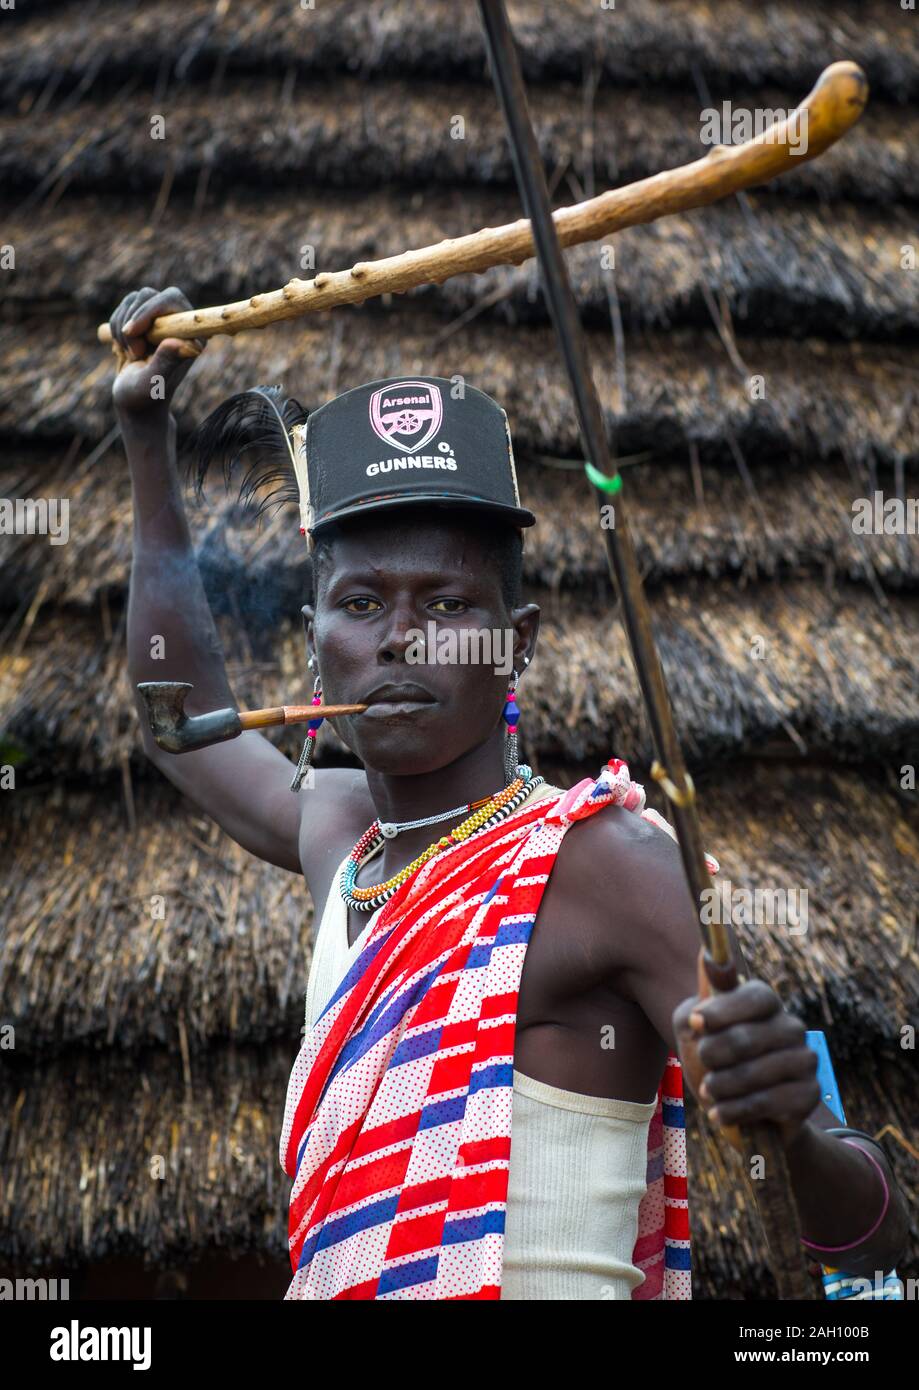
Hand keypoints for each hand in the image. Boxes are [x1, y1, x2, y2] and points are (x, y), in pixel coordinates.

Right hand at [109, 285, 204, 421]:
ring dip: (122, 328)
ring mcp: (161, 319)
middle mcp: (180, 323)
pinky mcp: (144, 319)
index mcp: (192, 334)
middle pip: (149, 295)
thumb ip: (165, 362)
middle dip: (132, 323)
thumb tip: (180, 342)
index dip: (148, 311)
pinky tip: (123, 348)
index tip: (131, 332)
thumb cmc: (146, 397)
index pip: (171, 300)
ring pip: (133, 299)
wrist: (134, 402)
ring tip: (130, 355)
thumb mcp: (153, 383)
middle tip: (133, 353)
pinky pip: (124, 306)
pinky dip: (116, 326)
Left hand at [673, 947, 819, 1152]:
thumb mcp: (692, 1035)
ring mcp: (805, 1060)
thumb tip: (706, 960)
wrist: (743, 1114)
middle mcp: (791, 1027)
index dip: (723, 1010)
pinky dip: (735, 1110)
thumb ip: (693, 1007)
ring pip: (754, 1073)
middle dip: (713, 1055)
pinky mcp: (808, 1094)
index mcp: (766, 1004)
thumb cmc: (715, 1064)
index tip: (696, 1023)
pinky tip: (720, 1113)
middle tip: (703, 1063)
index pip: (755, 997)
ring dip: (720, 1086)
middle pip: (748, 1038)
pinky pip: (767, 1102)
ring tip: (709, 1092)